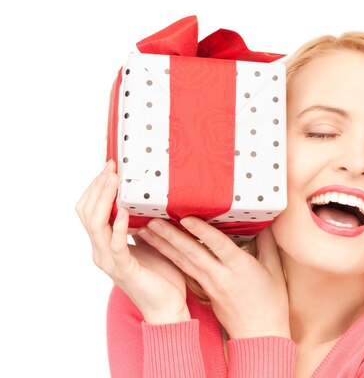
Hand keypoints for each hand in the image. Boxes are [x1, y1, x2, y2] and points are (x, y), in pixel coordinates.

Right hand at [75, 160, 189, 323]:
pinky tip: (124, 211)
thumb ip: (141, 223)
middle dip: (98, 186)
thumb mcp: (150, 241)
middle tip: (111, 166)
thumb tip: (145, 200)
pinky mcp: (123, 269)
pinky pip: (115, 244)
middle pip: (86, 212)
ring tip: (115, 180)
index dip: (96, 187)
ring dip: (105, 199)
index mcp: (105, 243)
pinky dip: (118, 225)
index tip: (110, 166)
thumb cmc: (162, 274)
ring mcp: (109, 261)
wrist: (169, 306)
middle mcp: (101, 251)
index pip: (89, 209)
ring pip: (95, 224)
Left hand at [138, 217, 289, 339]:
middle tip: (152, 220)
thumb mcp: (275, 270)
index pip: (217, 245)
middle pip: (192, 253)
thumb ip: (267, 244)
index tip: (186, 217)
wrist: (259, 335)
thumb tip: (265, 222)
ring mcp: (210, 285)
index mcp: (240, 268)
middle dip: (170, 236)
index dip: (201, 231)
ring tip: (146, 231)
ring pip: (183, 262)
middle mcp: (220, 276)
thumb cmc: (272, 303)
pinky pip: (186, 271)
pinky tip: (162, 249)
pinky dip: (172, 258)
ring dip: (163, 246)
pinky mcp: (205, 292)